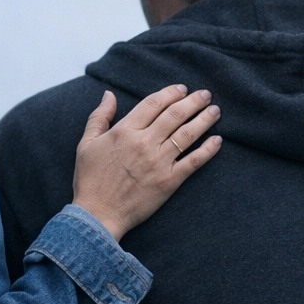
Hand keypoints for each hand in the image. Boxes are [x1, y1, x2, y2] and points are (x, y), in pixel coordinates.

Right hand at [71, 84, 221, 239]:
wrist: (98, 214)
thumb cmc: (90, 180)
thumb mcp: (86, 143)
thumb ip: (99, 117)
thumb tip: (109, 95)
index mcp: (124, 131)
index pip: (154, 103)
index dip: (171, 93)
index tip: (182, 89)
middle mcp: (144, 142)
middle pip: (175, 114)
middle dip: (193, 101)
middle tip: (206, 95)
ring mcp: (158, 162)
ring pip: (187, 134)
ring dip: (204, 120)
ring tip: (215, 111)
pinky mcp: (169, 181)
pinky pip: (194, 161)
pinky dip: (208, 150)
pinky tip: (217, 141)